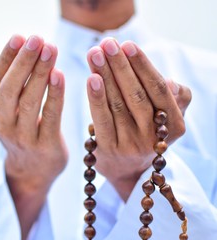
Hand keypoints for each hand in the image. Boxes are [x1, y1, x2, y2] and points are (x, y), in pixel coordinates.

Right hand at [0, 35, 67, 239]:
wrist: (33, 171)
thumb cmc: (24, 133)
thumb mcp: (10, 113)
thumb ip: (13, 87)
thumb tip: (24, 48)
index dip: (6, 58)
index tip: (19, 36)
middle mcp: (2, 126)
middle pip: (9, 89)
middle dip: (23, 61)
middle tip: (38, 39)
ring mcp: (22, 138)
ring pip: (28, 101)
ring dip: (40, 73)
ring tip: (51, 49)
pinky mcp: (44, 146)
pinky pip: (50, 117)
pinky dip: (54, 95)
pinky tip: (59, 75)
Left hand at [86, 38, 191, 200]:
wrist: (127, 169)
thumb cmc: (147, 132)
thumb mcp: (167, 117)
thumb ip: (175, 97)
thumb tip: (169, 82)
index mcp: (174, 126)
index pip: (159, 89)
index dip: (143, 66)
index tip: (128, 45)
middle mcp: (153, 137)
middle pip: (136, 94)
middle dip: (120, 66)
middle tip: (107, 44)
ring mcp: (130, 145)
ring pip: (117, 104)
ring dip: (105, 75)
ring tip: (95, 53)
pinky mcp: (108, 150)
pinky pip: (101, 119)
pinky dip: (96, 98)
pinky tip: (91, 78)